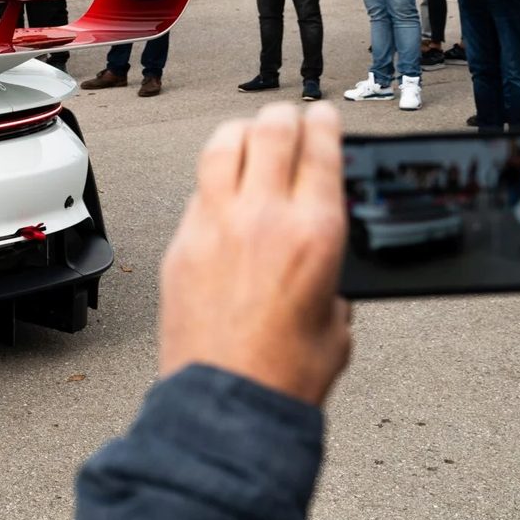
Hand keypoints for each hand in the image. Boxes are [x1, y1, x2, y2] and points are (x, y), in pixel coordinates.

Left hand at [158, 104, 351, 405]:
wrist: (228, 403)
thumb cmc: (286, 374)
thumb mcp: (338, 319)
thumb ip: (333, 276)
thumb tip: (324, 260)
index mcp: (315, 232)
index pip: (320, 148)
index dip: (325, 122)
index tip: (325, 116)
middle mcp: (263, 217)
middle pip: (270, 130)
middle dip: (284, 115)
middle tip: (289, 118)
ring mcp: (215, 225)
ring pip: (222, 145)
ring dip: (241, 131)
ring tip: (249, 134)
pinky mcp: (180, 243)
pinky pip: (198, 190)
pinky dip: (214, 180)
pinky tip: (222, 190)